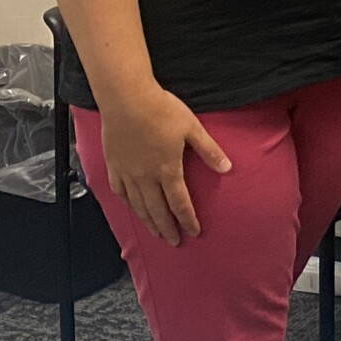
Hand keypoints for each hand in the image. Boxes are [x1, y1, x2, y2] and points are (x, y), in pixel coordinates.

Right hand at [97, 84, 229, 245]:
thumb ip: (209, 150)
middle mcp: (146, 177)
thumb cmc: (160, 110)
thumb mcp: (191, 127)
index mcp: (167, 169)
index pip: (180, 203)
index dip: (187, 220)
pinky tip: (132, 208)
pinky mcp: (113, 165)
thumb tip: (227, 167)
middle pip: (157, 211)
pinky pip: (120, 192)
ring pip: (138, 205)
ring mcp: (127, 173)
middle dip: (168, 228)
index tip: (194, 232)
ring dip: (148, 221)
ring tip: (156, 233)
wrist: (125, 98)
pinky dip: (128, 204)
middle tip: (174, 242)